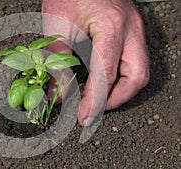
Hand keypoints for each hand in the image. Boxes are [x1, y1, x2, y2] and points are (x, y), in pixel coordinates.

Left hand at [43, 0, 149, 125]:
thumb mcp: (57, 27)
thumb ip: (57, 63)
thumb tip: (57, 93)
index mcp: (112, 27)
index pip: (107, 74)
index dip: (96, 100)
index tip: (84, 115)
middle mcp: (131, 29)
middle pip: (137, 76)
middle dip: (117, 99)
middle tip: (95, 110)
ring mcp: (134, 29)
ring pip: (140, 70)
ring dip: (121, 90)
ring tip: (99, 99)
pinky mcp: (130, 31)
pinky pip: (134, 60)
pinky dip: (121, 77)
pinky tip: (105, 82)